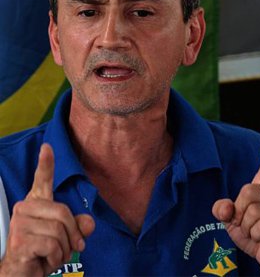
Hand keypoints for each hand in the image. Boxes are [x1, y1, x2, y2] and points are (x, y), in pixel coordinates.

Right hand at [0, 144, 94, 275]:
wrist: (22, 273)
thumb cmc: (43, 253)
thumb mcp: (67, 238)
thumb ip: (80, 227)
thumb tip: (88, 222)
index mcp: (36, 204)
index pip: (42, 180)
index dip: (46, 164)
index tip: (48, 147)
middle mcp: (24, 208)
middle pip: (64, 212)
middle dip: (73, 234)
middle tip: (70, 248)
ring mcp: (20, 223)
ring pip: (59, 230)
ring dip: (63, 249)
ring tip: (52, 255)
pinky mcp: (21, 239)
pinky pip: (53, 245)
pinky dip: (56, 257)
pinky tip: (45, 260)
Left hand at [212, 133, 259, 276]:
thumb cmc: (257, 238)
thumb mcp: (235, 223)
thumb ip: (225, 210)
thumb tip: (224, 207)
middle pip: (249, 191)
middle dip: (239, 211)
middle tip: (244, 224)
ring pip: (253, 212)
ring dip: (247, 228)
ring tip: (257, 234)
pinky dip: (255, 236)